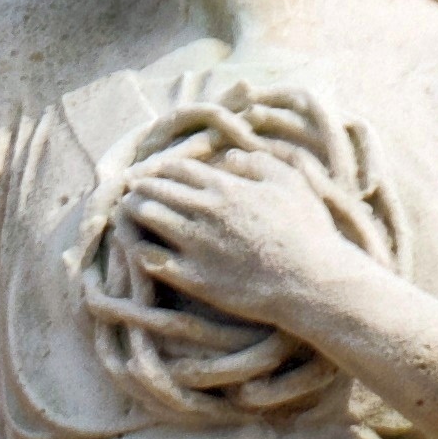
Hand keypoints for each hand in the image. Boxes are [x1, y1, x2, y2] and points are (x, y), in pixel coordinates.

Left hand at [118, 138, 376, 343]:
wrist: (311, 282)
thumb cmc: (307, 231)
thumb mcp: (291, 182)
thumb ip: (258, 163)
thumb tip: (229, 156)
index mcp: (226, 187)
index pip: (179, 169)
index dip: (161, 167)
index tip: (152, 170)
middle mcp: (204, 212)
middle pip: (157, 189)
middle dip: (140, 185)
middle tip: (130, 187)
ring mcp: (196, 245)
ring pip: (148, 218)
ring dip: (134, 210)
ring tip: (127, 210)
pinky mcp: (194, 277)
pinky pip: (153, 259)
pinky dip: (140, 248)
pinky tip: (138, 247)